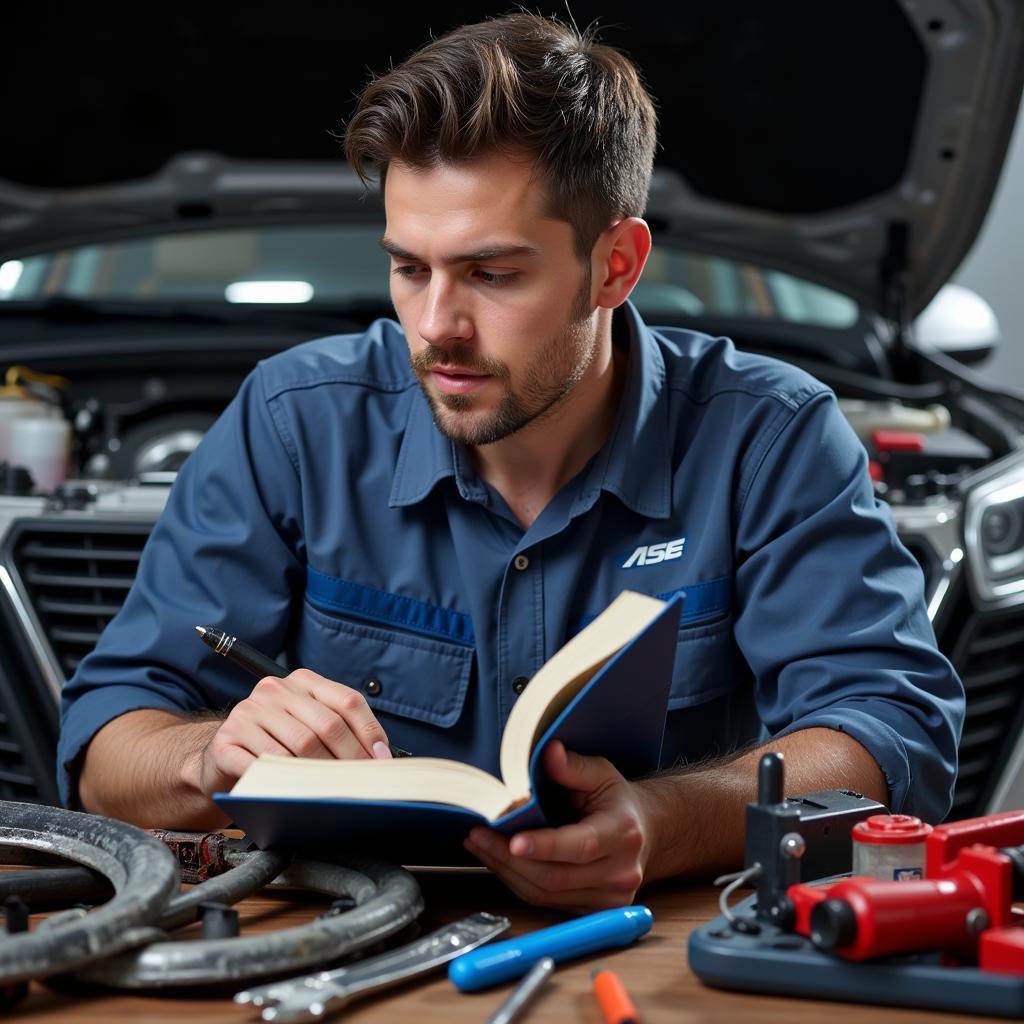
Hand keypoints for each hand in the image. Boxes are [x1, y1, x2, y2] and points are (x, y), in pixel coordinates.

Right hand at [198, 669, 391, 794]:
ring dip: (323, 773)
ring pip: (300, 745)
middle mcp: (275, 690)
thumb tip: (379, 757)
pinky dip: (285, 781)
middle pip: (327, 724)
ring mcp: (249, 712)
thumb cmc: (276, 743)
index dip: (370, 732)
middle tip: (362, 783)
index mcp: (303, 681)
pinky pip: (265, 763)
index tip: (382, 760)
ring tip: (337, 792)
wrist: (222, 756)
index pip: (347, 700)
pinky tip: (296, 793)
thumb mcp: (308, 726)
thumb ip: (339, 730)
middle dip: (351, 758)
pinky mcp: (228, 738)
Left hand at [462, 741, 650, 912]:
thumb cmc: (616, 801)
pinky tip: (501, 862)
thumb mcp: (601, 774)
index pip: (581, 846)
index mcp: (623, 833)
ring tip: (480, 846)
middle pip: (556, 876)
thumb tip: (549, 752)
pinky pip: (547, 902)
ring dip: (507, 872)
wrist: (644, 834)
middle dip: (509, 859)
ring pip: (546, 894)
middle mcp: (621, 871)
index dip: (545, 847)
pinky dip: (519, 882)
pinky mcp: (596, 911)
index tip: (513, 841)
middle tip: (477, 836)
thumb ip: (574, 766)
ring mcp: (610, 898)